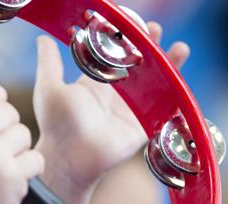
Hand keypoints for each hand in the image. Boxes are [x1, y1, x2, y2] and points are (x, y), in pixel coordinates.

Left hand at [34, 22, 189, 203]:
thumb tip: (42, 38)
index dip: (125, 40)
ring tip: (180, 48)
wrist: (69, 158)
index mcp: (96, 83)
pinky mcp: (141, 128)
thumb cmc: (56, 125)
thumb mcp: (50, 88)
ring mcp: (130, 111)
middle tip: (156, 30)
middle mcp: (115, 95)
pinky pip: (162, 112)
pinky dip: (175, 99)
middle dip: (151, 47)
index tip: (133, 22)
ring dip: (170, 67)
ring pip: (155, 85)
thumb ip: (49, 63)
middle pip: (140, 66)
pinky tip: (184, 84)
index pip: (114, 56)